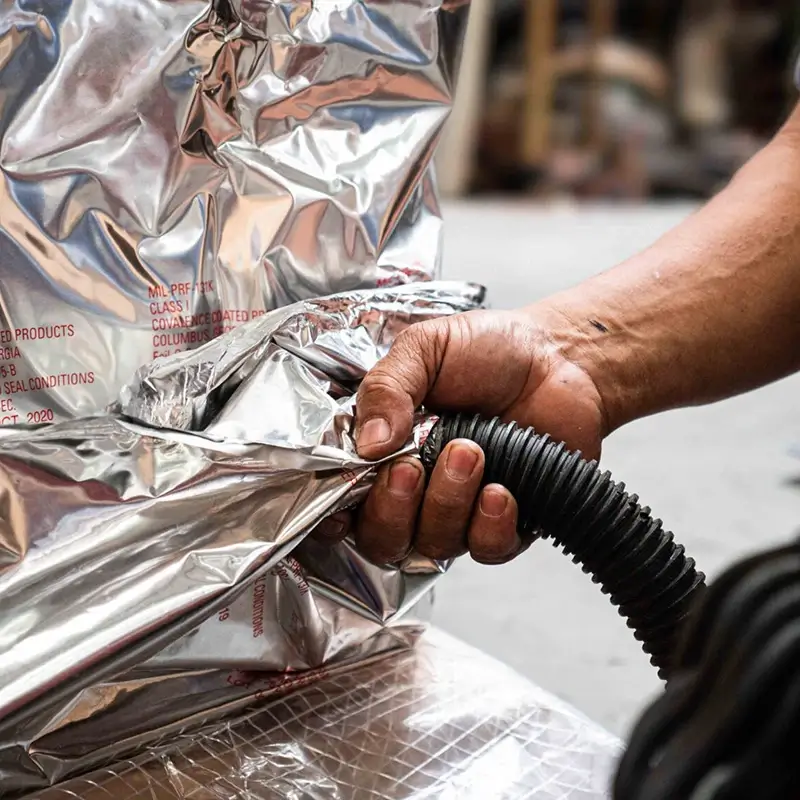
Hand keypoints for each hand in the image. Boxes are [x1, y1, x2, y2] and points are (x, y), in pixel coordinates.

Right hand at [315, 306, 608, 564]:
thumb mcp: (425, 349)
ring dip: (447, 503)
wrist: (557, 356)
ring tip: (472, 451)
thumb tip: (368, 445)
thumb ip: (387, 388)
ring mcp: (459, 510)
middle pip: (380, 537)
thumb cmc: (487, 350)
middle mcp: (415, 489)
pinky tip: (501, 490)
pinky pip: (486, 549)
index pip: (342, 499)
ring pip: (432, 544)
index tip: (345, 496)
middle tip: (413, 466)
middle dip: (392, 509)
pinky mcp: (505, 523)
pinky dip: (490, 526)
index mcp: (382, 449)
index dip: (336, 510)